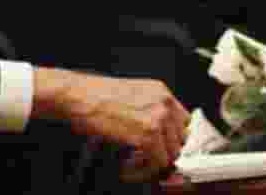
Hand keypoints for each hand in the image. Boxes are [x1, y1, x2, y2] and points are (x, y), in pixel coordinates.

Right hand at [33, 68, 189, 178]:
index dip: (174, 140)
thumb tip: (163, 135)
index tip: (165, 151)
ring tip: (134, 165)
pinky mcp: (146, 134)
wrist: (80, 96)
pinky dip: (142, 171)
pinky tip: (127, 166)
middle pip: (180, 140)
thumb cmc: (98, 97)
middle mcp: (164, 104)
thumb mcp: (134, 96)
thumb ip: (152, 111)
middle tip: (145, 161)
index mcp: (162, 93)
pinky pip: (156, 162)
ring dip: (153, 164)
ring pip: (171, 154)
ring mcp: (158, 118)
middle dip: (163, 154)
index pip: (185, 122)